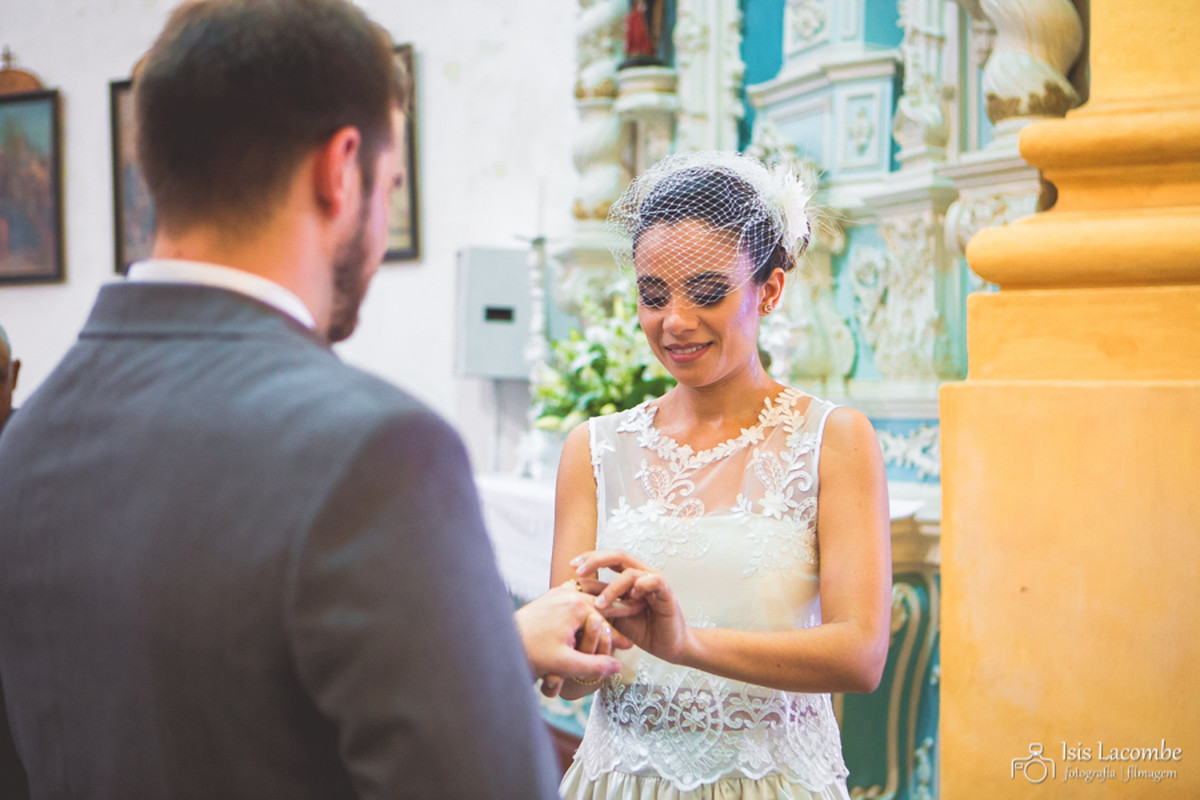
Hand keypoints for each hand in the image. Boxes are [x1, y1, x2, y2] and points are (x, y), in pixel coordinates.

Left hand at [513, 580, 626, 696]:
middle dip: (617, 610)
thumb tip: (619, 668)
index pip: (606, 620)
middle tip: (636, 614)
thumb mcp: (565, 664)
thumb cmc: (530, 654)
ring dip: (603, 603)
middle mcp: (567, 594)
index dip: (619, 635)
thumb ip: (595, 666)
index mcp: (576, 606)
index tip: (633, 645)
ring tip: (619, 608)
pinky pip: (574, 595)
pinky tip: (592, 608)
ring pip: (588, 595)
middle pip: (600, 603)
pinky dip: (586, 601)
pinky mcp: (548, 597)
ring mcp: (556, 593)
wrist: (498, 645)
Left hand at [571, 550, 693, 665]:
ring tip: (600, 605)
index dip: (590, 558)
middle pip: (618, 556)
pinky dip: (641, 585)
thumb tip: (573, 597)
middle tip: (579, 571)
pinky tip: (632, 597)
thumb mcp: (613, 616)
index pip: (609, 559)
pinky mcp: (667, 592)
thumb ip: (599, 604)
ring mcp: (655, 581)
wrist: (668, 646)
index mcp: (630, 577)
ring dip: (612, 588)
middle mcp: (642, 574)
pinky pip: (653, 580)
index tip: (572, 566)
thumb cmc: (642, 630)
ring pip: (630, 572)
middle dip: (596, 560)